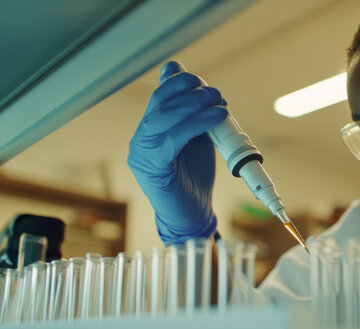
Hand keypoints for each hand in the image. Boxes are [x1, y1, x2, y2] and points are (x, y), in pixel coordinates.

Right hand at [127, 61, 227, 243]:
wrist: (191, 215)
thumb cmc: (194, 178)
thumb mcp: (196, 139)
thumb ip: (194, 116)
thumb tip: (199, 87)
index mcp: (149, 130)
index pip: (159, 96)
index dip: (179, 82)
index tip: (202, 83)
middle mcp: (141, 139)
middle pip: (160, 101)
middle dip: (189, 91)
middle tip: (214, 93)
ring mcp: (143, 154)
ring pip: (163, 117)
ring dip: (195, 104)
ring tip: (218, 101)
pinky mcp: (153, 168)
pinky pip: (172, 138)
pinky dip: (197, 123)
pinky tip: (216, 117)